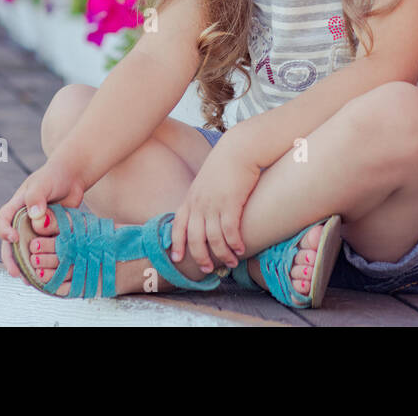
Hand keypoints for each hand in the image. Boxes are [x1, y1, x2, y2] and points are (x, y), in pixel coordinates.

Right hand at [0, 155, 86, 282]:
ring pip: (27, 251)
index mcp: (16, 207)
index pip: (3, 221)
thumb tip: (35, 215)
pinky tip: (47, 274)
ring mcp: (36, 229)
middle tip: (15, 272)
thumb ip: (37, 197)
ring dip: (27, 266)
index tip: (12, 238)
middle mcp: (23, 221)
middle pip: (12, 243)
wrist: (73, 178)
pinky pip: (43, 250)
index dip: (4, 231)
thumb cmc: (54, 176)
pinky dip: (43, 262)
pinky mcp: (49, 235)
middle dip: (12, 259)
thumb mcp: (44, 183)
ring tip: (30, 281)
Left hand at [168, 139, 260, 275]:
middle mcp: (199, 204)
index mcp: (191, 199)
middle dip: (200, 256)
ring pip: (213, 238)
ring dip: (222, 254)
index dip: (176, 243)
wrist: (239, 149)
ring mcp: (213, 204)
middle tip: (208, 268)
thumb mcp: (206, 181)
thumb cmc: (225, 164)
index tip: (177, 259)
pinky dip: (234, 243)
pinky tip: (241, 249)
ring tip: (232, 262)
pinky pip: (230, 231)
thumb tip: (204, 213)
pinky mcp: (230, 203)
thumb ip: (201, 198)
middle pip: (194, 238)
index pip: (178, 225)